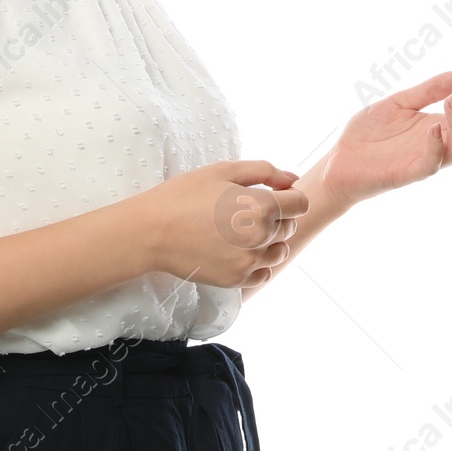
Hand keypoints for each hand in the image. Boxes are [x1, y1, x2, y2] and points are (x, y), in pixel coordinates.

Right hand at [143, 160, 309, 288]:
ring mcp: (249, 262)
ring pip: (279, 252)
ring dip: (270, 241)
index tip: (273, 195)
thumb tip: (293, 179)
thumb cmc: (184, 195)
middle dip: (278, 216)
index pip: (301, 204)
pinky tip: (237, 250)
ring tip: (241, 231)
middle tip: (246, 211)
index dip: (289, 197)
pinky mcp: (236, 280)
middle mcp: (260, 236)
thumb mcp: (224, 171)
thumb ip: (265, 172)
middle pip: (290, 227)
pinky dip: (257, 263)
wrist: (151, 232)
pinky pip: (263, 273)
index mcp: (261, 206)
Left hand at [321, 70, 451, 205]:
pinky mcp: (408, 173)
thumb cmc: (368, 134)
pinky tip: (433, 128)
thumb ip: (429, 90)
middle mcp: (438, 143)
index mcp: (438, 125)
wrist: (339, 162)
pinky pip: (430, 164)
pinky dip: (436, 146)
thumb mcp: (400, 101)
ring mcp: (425, 159)